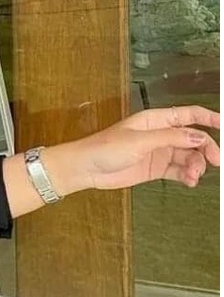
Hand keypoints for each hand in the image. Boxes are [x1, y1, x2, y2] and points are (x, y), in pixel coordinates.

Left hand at [49, 105, 219, 193]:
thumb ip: (170, 138)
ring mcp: (159, 151)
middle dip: (207, 149)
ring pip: (189, 156)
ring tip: (193, 176)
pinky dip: (188, 175)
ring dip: (196, 166)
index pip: (189, 115)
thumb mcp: (139, 141)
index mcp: (155, 120)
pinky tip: (190, 181)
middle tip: (216, 162)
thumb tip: (198, 137)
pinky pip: (180, 170)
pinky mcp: (156, 168)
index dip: (209, 118)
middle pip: (194, 138)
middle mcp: (160, 134)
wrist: (86, 169)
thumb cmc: (105, 148)